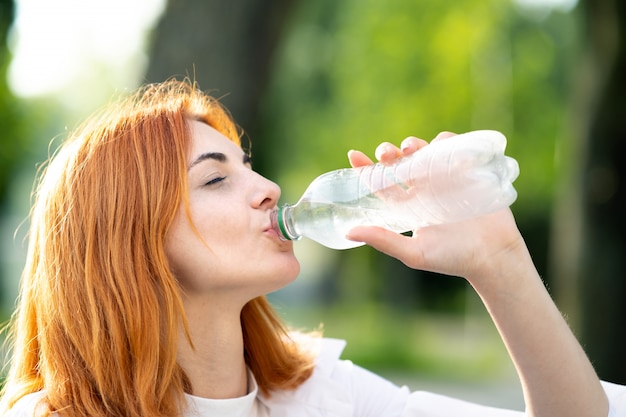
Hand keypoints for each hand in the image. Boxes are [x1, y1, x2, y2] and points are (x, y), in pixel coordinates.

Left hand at [345, 132, 526, 282]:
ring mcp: (444, 178)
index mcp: (407, 206)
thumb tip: (348, 232)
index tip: (354, 155)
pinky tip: (439, 146)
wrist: (493, 256)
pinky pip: (454, 147)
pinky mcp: (466, 171)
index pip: (381, 183)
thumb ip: (383, 240)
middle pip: (400, 161)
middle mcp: (422, 189)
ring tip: (411, 148)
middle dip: (389, 152)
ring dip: (414, 144)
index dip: (366, 168)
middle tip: (387, 153)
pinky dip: (445, 141)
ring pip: (424, 150)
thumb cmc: (452, 259)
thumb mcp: (414, 253)